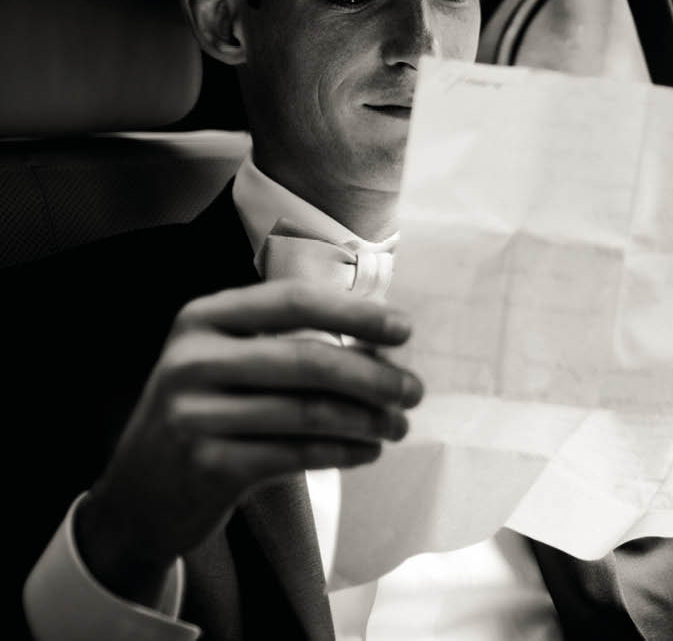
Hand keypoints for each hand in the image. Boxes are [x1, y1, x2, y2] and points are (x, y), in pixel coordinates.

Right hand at [77, 278, 421, 601]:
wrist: (138, 492)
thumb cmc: (205, 412)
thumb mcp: (227, 363)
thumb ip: (289, 345)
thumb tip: (382, 347)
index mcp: (205, 317)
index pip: (293, 301)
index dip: (354, 313)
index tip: (403, 329)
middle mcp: (194, 359)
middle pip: (307, 359)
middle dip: (373, 376)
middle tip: (413, 390)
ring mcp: (194, 414)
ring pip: (307, 412)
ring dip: (367, 420)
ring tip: (397, 425)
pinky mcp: (206, 465)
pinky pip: (295, 455)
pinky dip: (342, 453)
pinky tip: (366, 451)